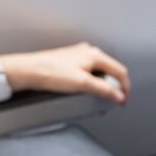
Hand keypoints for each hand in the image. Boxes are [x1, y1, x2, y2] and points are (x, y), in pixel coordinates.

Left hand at [1, 42, 130, 104]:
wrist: (30, 70)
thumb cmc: (51, 72)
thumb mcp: (82, 84)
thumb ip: (103, 90)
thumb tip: (118, 95)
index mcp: (94, 55)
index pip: (120, 71)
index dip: (125, 88)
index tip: (123, 101)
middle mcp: (88, 53)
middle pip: (110, 72)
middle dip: (113, 89)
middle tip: (111, 103)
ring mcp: (78, 57)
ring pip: (99, 73)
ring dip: (102, 88)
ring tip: (98, 100)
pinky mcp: (70, 62)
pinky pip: (88, 73)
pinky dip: (92, 84)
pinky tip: (85, 93)